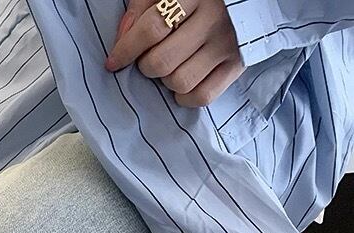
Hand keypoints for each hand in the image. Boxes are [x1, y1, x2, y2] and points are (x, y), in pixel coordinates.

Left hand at [105, 0, 243, 106]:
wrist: (245, 0)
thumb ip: (141, 8)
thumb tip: (122, 39)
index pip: (152, 28)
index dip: (126, 49)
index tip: (113, 62)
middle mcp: (213, 20)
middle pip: (163, 61)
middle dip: (146, 66)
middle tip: (149, 59)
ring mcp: (226, 45)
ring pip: (180, 82)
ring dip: (166, 81)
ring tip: (170, 67)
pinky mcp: (236, 66)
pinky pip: (202, 96)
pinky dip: (185, 97)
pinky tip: (183, 83)